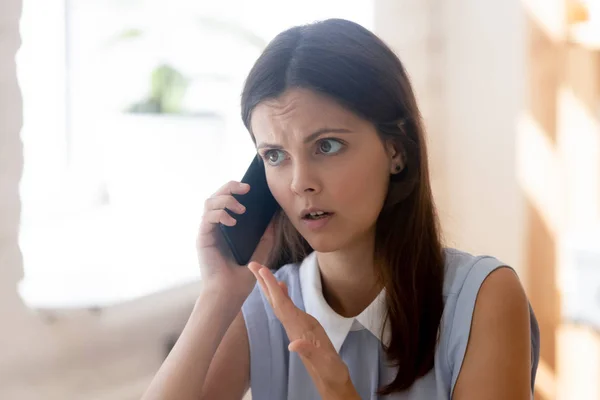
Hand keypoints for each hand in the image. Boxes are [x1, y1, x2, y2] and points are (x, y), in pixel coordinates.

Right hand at [196, 181, 273, 300]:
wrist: (230, 294)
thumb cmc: (242, 277)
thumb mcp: (261, 252)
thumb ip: (267, 235)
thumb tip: (274, 215)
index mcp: (226, 227)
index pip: (227, 200)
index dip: (236, 189)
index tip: (252, 187)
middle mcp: (214, 226)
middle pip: (216, 195)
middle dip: (230, 187)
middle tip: (246, 188)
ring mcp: (207, 231)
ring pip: (209, 202)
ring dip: (225, 199)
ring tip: (241, 208)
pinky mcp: (202, 238)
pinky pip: (207, 218)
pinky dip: (220, 214)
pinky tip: (232, 221)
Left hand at [248, 263, 360, 399]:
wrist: (333, 381)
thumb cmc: (331, 372)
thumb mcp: (325, 363)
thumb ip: (310, 353)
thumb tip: (293, 344)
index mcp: (298, 330)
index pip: (282, 305)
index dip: (272, 288)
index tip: (263, 271)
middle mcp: (293, 326)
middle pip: (275, 302)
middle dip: (264, 283)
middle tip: (253, 264)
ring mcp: (296, 327)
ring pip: (280, 304)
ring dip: (271, 287)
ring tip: (263, 271)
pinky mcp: (302, 328)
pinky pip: (288, 308)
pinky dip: (283, 296)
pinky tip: (282, 287)